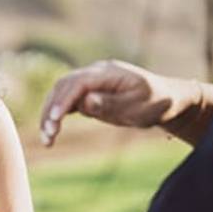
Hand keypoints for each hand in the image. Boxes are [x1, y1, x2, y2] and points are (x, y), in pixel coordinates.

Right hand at [39, 59, 199, 145]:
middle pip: (63, 86)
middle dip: (51, 109)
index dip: (64, 100)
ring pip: (60, 94)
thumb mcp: (138, 107)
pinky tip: (51, 133)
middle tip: (48, 134)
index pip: (78, 83)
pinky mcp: (87, 92)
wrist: (165, 99)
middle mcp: (95, 73)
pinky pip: (65, 102)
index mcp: (109, 72)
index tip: (55, 120)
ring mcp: (90, 82)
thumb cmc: (155, 103)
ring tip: (47, 139)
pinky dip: (56, 116)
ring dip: (49, 115)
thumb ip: (111, 103)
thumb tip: (85, 101)